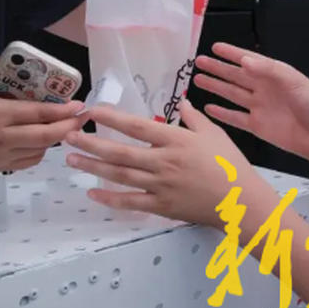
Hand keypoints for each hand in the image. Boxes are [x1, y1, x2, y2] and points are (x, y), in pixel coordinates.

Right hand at [0, 96, 83, 170]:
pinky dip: (41, 150)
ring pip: (39, 150)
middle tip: (82, 117)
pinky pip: (27, 161)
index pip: (39, 113)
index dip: (63, 110)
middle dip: (69, 126)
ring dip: (55, 138)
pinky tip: (42, 140)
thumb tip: (14, 64)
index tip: (78, 106)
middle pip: (45, 136)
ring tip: (65, 126)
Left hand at [64, 103, 265, 226]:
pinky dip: (110, 198)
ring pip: (119, 175)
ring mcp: (160, 185)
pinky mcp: (161, 205)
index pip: (137, 126)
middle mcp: (163, 161)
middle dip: (91, 143)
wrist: (240, 200)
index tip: (93, 111)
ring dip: (93, 167)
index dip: (113, 118)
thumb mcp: (215, 133)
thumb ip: (195, 117)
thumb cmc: (230, 164)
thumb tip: (182, 102)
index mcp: (176, 140)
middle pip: (119, 151)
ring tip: (72, 160)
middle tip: (69, 136)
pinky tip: (92, 193)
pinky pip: (130, 201)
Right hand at [195, 43, 308, 166]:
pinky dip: (222, 113)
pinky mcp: (258, 126)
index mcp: (275, 75)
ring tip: (198, 79)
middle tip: (199, 62)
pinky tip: (209, 107)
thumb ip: (269, 70)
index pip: (248, 60)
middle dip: (217, 68)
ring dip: (216, 86)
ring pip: (232, 94)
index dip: (231, 53)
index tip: (216, 47)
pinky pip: (235, 117)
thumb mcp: (294, 81)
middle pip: (235, 76)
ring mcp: (260, 108)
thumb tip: (245, 60)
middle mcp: (265, 89)